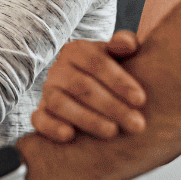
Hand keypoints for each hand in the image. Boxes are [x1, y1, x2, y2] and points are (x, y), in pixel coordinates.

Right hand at [32, 31, 146, 141]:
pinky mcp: (39, 113)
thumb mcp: (117, 55)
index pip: (98, 63)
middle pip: (82, 86)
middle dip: (112, 106)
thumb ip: (125, 44)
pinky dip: (51, 127)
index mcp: (77, 50)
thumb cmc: (109, 73)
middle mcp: (58, 69)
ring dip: (87, 118)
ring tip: (112, 131)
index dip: (120, 81)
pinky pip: (39, 120)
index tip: (141, 100)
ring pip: (61, 103)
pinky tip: (69, 136)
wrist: (85, 89)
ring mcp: (47, 91)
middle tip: (137, 123)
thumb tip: (128, 45)